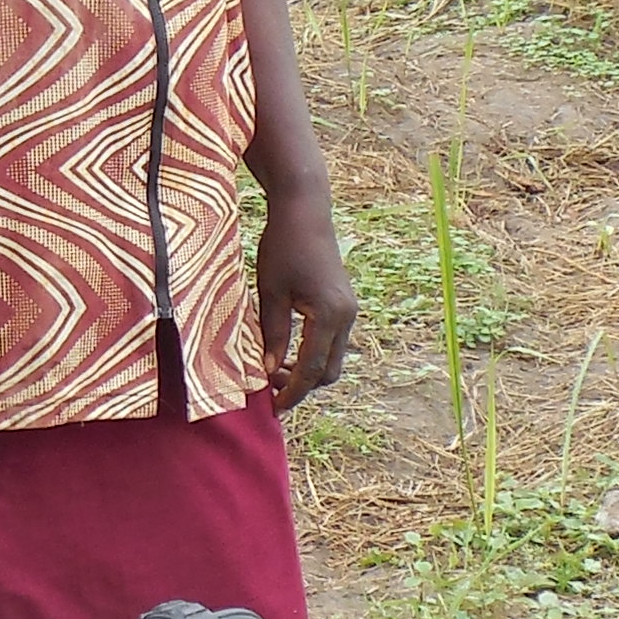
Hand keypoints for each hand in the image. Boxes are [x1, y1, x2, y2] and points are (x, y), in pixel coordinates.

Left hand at [255, 182, 356, 407]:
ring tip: (274, 370)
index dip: (292, 392)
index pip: (311, 369)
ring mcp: (349, 310)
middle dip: (302, 386)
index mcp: (329, 316)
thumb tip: (270, 369)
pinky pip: (332, 341)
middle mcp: (346, 317)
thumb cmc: (283, 246)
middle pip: (329, 371)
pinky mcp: (343, 304)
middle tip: (270, 389)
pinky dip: (313, 354)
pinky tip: (288, 351)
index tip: (273, 408)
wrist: (305, 210)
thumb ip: (273, 334)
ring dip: (308, 370)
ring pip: (333, 358)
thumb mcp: (270, 292)